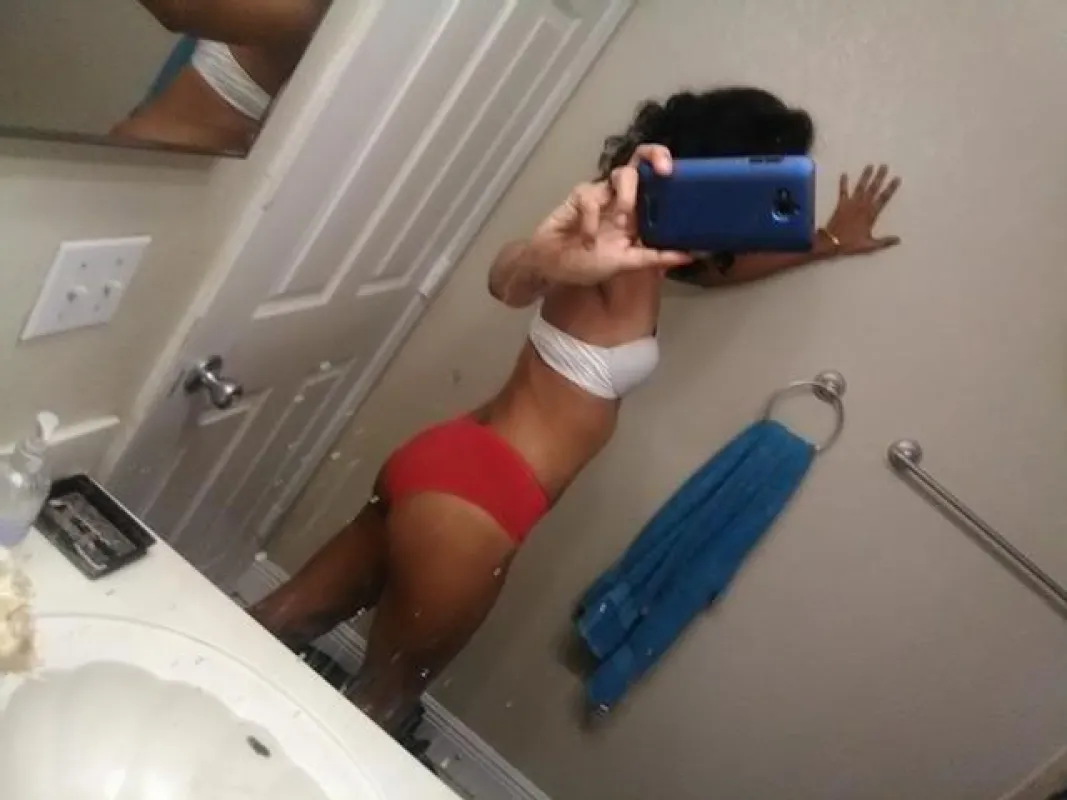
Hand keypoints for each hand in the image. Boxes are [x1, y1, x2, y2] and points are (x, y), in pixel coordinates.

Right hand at [529, 145, 690, 285]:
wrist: (552, 268)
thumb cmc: (588, 263)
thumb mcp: (627, 263)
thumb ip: (655, 258)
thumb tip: (691, 256)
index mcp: (637, 211)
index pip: (656, 179)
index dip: (667, 168)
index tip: (675, 173)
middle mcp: (621, 196)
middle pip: (640, 160)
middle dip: (655, 156)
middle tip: (664, 171)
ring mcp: (601, 194)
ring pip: (621, 174)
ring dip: (627, 197)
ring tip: (622, 222)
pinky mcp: (579, 196)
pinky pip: (591, 198)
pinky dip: (591, 221)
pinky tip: (587, 241)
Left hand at [824, 164, 901, 254]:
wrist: (831, 242)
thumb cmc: (851, 244)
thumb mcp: (870, 245)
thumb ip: (884, 241)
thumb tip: (898, 240)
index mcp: (871, 214)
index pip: (884, 198)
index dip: (891, 188)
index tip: (897, 178)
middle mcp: (862, 206)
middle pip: (873, 188)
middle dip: (879, 177)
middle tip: (884, 165)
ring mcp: (851, 204)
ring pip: (860, 187)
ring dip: (865, 176)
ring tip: (870, 166)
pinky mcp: (841, 204)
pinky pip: (842, 191)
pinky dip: (843, 183)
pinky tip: (844, 174)